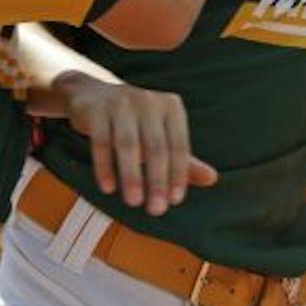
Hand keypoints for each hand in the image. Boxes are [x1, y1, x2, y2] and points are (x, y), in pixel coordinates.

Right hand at [53, 71, 218, 214]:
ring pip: (128, 144)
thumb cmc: (136, 121)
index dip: (178, 174)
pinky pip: (101, 142)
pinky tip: (108, 188)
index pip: (179, 145)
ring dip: (132, 176)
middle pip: (155, 147)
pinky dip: (105, 166)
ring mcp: (121, 103)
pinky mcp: (96, 110)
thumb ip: (184, 159)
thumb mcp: (162, 135)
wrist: (92, 95)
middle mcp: (149, 101)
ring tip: (134, 202)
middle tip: (156, 210)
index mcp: (171, 107)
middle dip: (157, 181)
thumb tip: (213, 179)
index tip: (175, 201)